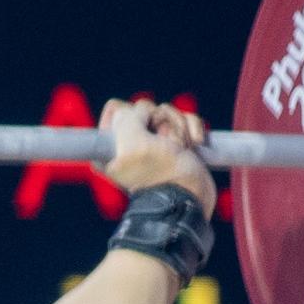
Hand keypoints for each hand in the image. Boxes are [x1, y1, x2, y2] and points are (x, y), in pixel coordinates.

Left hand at [94, 99, 216, 218]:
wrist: (188, 196)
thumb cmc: (158, 171)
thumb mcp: (132, 141)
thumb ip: (127, 117)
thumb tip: (141, 110)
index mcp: (109, 145)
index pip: (116, 108)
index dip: (132, 114)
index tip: (139, 130)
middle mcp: (128, 143)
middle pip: (145, 107)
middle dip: (161, 119)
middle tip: (163, 142)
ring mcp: (154, 143)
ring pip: (167, 112)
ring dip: (179, 126)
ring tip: (180, 147)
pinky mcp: (177, 144)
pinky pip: (186, 119)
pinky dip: (193, 128)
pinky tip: (195, 145)